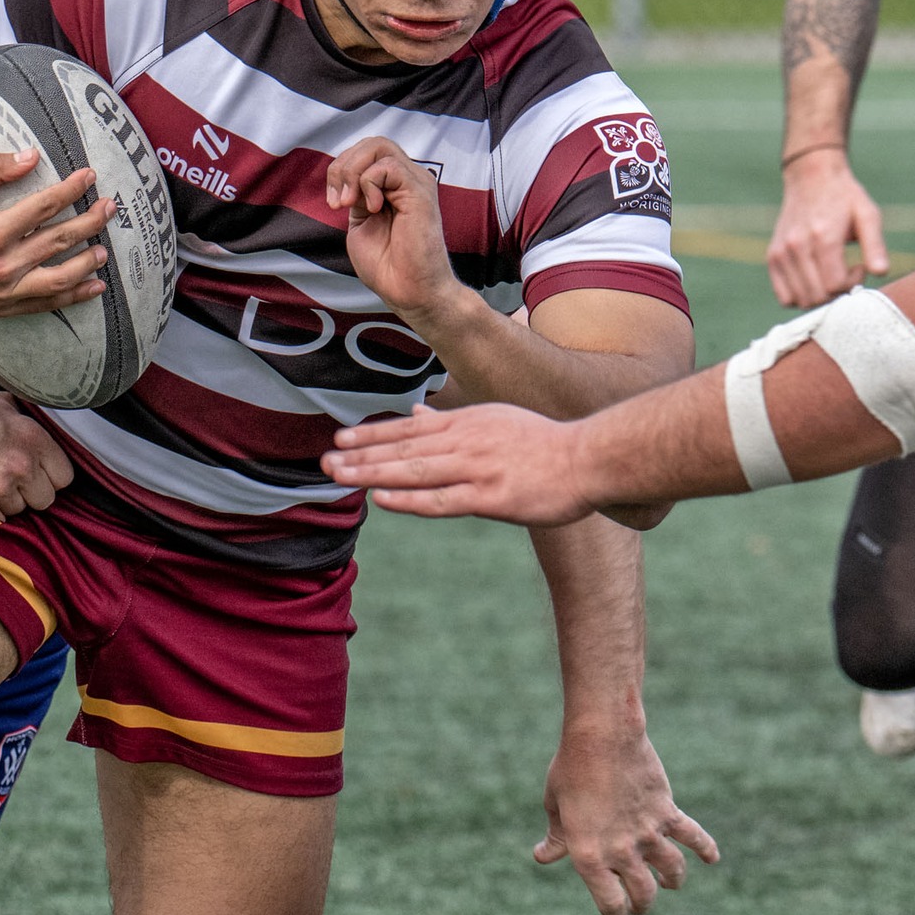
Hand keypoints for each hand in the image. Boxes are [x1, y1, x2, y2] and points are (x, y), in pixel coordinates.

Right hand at [0, 149, 114, 315]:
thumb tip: (32, 156)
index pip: (43, 206)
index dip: (70, 189)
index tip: (90, 176)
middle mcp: (1, 265)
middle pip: (58, 240)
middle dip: (89, 221)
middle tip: (111, 207)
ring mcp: (3, 291)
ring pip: (58, 277)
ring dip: (87, 262)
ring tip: (105, 249)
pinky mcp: (2, 307)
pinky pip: (45, 304)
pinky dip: (73, 297)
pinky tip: (94, 288)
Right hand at [0, 389, 73, 520]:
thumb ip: (25, 418)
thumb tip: (40, 424)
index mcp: (32, 437)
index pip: (65, 476)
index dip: (51, 475)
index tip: (38, 472)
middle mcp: (21, 465)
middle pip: (46, 499)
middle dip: (31, 491)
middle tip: (10, 478)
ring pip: (21, 511)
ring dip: (8, 501)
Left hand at [323, 403, 595, 526]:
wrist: (589, 459)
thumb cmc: (543, 444)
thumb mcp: (494, 419)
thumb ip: (452, 420)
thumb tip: (415, 415)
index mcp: (467, 422)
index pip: (409, 429)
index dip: (373, 435)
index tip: (340, 440)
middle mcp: (466, 441)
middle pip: (404, 449)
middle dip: (361, 456)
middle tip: (324, 462)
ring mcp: (478, 469)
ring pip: (415, 471)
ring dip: (374, 474)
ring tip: (340, 477)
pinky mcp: (492, 498)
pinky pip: (442, 500)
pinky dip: (410, 499)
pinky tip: (382, 499)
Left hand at [326, 137, 460, 321]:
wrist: (408, 291)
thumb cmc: (388, 265)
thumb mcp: (360, 223)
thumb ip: (355, 196)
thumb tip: (346, 177)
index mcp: (393, 186)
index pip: (365, 152)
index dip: (341, 169)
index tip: (334, 203)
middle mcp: (407, 179)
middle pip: (372, 143)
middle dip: (343, 166)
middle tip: (338, 201)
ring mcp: (415, 183)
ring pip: (379, 146)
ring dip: (352, 172)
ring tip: (349, 203)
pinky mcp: (420, 192)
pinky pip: (388, 166)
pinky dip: (369, 184)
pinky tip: (373, 209)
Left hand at [536, 723, 718, 914]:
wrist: (602, 736)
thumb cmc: (570, 768)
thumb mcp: (555, 804)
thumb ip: (556, 836)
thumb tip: (543, 857)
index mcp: (588, 855)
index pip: (611, 904)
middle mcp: (621, 851)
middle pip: (644, 894)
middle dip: (642, 904)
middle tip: (640, 902)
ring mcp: (648, 833)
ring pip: (672, 872)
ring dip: (672, 881)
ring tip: (669, 882)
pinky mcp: (667, 812)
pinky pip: (694, 837)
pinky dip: (706, 849)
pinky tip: (712, 858)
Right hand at [765, 150, 887, 307]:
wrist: (811, 178)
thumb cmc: (844, 197)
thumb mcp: (867, 215)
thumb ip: (875, 245)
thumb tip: (881, 272)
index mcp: (823, 238)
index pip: (835, 285)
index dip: (852, 283)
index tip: (858, 267)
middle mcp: (796, 248)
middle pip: (818, 296)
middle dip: (837, 293)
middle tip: (846, 273)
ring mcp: (781, 254)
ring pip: (800, 300)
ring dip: (820, 296)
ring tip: (830, 275)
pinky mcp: (772, 257)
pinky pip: (784, 296)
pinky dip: (800, 297)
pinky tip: (814, 279)